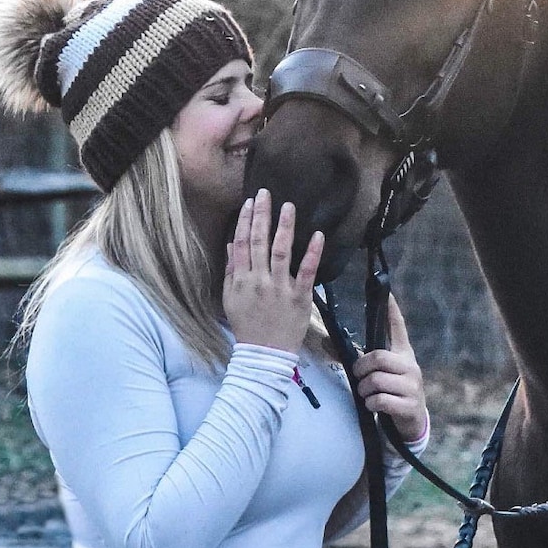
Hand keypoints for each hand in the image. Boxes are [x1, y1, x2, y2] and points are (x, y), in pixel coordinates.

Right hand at [223, 192, 322, 354]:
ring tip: (288, 206)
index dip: (246, 221)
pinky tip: (317, 235)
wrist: (264, 353)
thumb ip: (231, 270)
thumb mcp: (230, 298)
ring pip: (281, 252)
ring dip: (284, 227)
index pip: (241, 243)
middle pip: (259, 242)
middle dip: (262, 215)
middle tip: (266, 193)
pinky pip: (307, 272)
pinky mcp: (300, 297)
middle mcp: (258, 280)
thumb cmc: (247, 325)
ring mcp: (280, 288)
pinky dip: (312, 253)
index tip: (250, 202)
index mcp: (241, 279)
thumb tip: (231, 244)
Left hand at [353, 293, 428, 444]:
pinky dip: (372, 404)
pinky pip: (380, 400)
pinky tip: (376, 406)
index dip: (392, 312)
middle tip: (361, 377)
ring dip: (365, 390)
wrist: (412, 422)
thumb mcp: (378, 374)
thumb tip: (324, 343)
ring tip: (369, 395)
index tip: (388, 294)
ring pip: (376, 380)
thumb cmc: (392, 393)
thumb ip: (357, 359)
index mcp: (403, 354)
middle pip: (378, 357)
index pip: (398, 328)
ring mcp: (412, 386)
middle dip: (362, 369)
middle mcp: (411, 366)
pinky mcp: (410, 405)